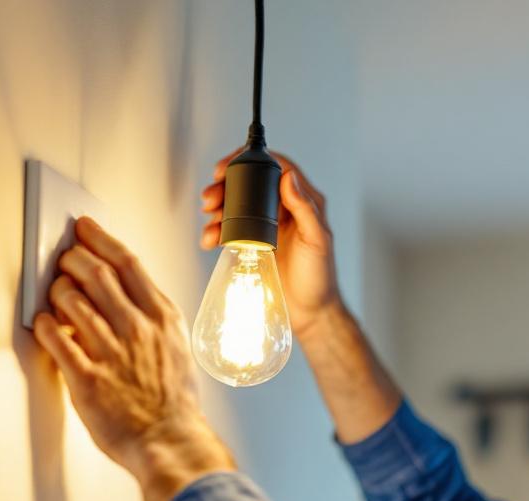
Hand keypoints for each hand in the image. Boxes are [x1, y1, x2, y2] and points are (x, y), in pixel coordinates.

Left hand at [33, 217, 235, 500]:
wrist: (170, 441)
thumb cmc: (172, 399)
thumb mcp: (175, 345)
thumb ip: (151, 316)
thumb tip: (121, 290)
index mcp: (162, 317)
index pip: (127, 262)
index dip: (100, 239)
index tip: (84, 229)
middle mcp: (137, 329)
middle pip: (95, 273)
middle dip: (71, 258)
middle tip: (62, 259)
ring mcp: (111, 352)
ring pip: (71, 300)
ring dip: (56, 291)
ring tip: (55, 295)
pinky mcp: (87, 379)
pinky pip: (55, 338)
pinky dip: (45, 324)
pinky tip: (45, 324)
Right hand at [200, 149, 342, 338]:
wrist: (310, 312)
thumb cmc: (320, 278)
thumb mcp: (317, 240)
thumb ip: (305, 209)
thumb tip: (288, 178)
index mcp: (303, 202)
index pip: (276, 168)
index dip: (251, 161)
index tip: (227, 166)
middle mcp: (284, 210)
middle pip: (250, 184)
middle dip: (225, 186)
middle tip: (210, 197)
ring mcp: (267, 226)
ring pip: (237, 206)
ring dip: (218, 208)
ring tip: (208, 217)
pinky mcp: (254, 243)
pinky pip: (231, 230)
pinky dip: (217, 231)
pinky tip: (210, 238)